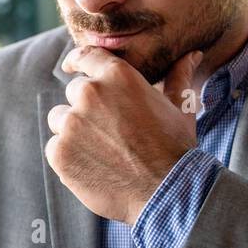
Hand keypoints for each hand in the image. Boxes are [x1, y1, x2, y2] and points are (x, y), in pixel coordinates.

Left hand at [45, 46, 203, 224]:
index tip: (71, 68)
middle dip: (86, 107)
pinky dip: (68, 156)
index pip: (86, 57)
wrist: (167, 191)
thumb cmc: (176, 148)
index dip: (77, 62)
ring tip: (102, 151)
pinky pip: (55, 147)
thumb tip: (192, 55)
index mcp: (117, 75)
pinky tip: (93, 167)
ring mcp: (71, 123)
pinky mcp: (59, 152)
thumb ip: (178, 77)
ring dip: (73, 131)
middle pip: (74, 92)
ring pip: (60, 120)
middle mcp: (90, 93)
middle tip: (109, 131)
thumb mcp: (180, 107)